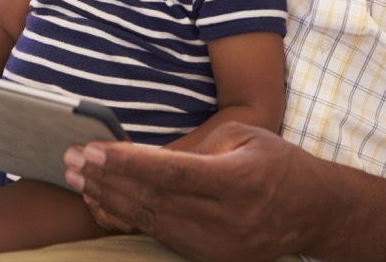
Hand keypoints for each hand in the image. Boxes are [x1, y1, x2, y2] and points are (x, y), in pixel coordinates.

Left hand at [64, 122, 328, 261]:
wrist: (314, 211)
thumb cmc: (276, 162)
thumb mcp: (241, 136)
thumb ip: (194, 146)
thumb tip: (141, 153)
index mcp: (236, 181)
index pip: (169, 172)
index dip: (126, 161)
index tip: (92, 147)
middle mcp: (225, 218)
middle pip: (153, 199)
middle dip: (106, 178)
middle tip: (70, 159)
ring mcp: (217, 244)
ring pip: (151, 221)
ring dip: (109, 199)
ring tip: (77, 179)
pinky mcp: (210, 257)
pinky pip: (160, 236)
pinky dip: (127, 218)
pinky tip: (102, 202)